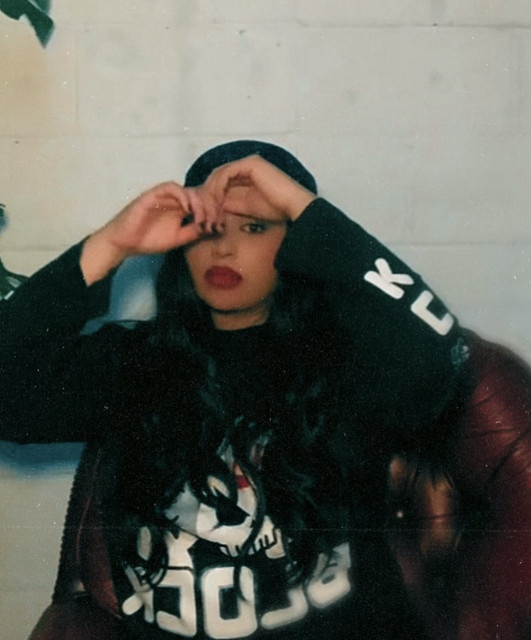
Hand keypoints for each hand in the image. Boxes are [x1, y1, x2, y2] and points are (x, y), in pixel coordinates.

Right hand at [80, 181, 220, 284]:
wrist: (125, 243)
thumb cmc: (148, 240)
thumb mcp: (177, 239)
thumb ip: (193, 232)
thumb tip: (212, 228)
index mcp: (182, 209)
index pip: (204, 203)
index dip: (214, 211)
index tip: (219, 225)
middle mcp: (176, 200)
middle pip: (200, 194)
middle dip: (211, 207)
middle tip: (214, 222)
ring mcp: (165, 196)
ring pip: (189, 190)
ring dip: (199, 203)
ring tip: (202, 218)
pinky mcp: (153, 194)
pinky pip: (171, 187)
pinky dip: (182, 195)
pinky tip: (188, 209)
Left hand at [203, 155, 315, 221]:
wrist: (292, 206)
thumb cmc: (276, 209)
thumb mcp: (247, 208)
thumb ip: (231, 204)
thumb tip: (216, 205)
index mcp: (247, 174)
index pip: (222, 181)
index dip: (212, 195)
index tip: (207, 211)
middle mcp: (246, 166)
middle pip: (218, 175)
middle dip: (209, 193)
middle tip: (205, 209)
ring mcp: (248, 163)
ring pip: (220, 173)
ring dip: (212, 191)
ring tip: (210, 207)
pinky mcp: (250, 164)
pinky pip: (227, 172)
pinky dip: (219, 186)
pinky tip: (218, 199)